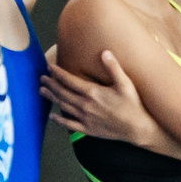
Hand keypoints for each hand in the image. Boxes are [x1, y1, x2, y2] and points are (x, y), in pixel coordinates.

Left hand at [42, 51, 161, 146]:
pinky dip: (59, 120)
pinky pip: (69, 124)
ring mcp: (85, 117)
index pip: (69, 80)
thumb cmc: (133, 105)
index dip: (58, 73)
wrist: (138, 128)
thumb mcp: (126, 84)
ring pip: (63, 106)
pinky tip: (52, 116)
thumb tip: (105, 52)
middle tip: (42, 78)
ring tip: (43, 91)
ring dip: (52, 97)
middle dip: (51, 84)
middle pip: (62, 92)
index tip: (50, 67)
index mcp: (92, 92)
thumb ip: (114, 68)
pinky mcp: (88, 128)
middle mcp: (85, 105)